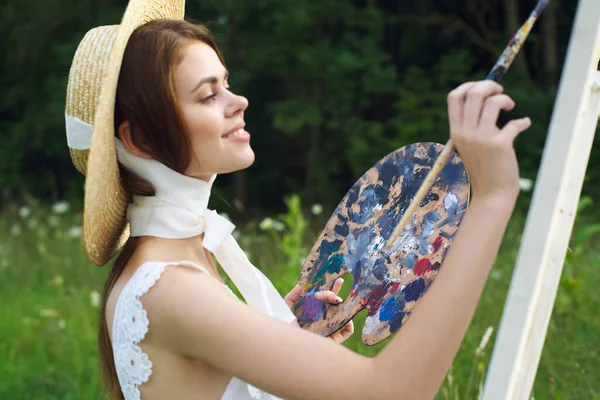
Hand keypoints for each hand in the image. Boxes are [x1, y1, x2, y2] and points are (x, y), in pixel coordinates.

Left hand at [284, 278, 353, 343]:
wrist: (287, 346)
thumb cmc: (283, 330)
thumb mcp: (284, 310)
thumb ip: (291, 297)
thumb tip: (300, 285)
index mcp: (311, 313)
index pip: (323, 299)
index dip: (329, 288)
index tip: (334, 279)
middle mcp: (321, 320)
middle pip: (333, 303)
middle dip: (336, 291)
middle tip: (337, 283)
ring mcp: (328, 329)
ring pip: (341, 314)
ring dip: (341, 303)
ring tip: (334, 299)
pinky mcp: (333, 340)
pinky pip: (347, 331)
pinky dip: (349, 322)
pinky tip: (342, 314)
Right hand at [447, 81, 530, 202]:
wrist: (491, 194)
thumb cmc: (483, 167)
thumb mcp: (470, 145)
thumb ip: (473, 125)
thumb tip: (487, 98)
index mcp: (455, 131)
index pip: (454, 96)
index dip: (469, 85)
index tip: (482, 88)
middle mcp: (465, 133)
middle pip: (474, 93)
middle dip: (490, 85)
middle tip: (499, 92)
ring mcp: (481, 139)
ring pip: (493, 102)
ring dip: (505, 99)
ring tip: (510, 106)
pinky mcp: (500, 145)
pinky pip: (514, 123)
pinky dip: (522, 122)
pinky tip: (524, 124)